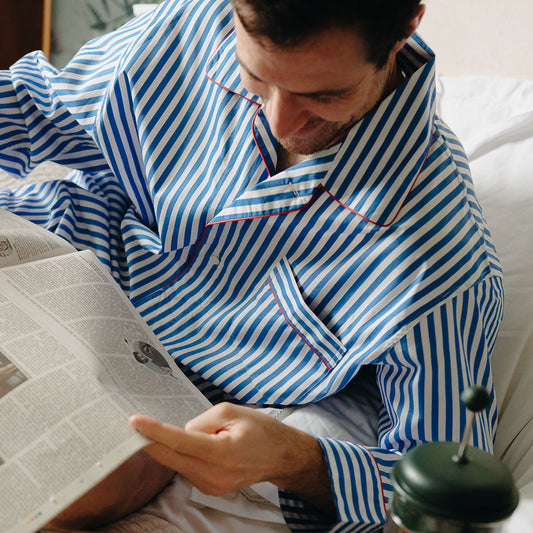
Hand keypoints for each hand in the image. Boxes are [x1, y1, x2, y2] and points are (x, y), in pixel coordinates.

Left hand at [129, 402, 335, 515]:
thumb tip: (182, 433)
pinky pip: (188, 468)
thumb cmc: (260, 429)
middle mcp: (214, 476)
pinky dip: (185, 455)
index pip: (179, 441)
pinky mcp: (210, 489)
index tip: (134, 422)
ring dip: (174, 447)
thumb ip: (203, 420)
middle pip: (171, 458)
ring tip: (201, 432)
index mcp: (221, 453)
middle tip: (134, 425)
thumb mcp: (232, 411)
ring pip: (179, 463)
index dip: (154, 431)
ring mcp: (212, 486)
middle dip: (151, 442)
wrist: (281, 456)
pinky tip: (199, 445)